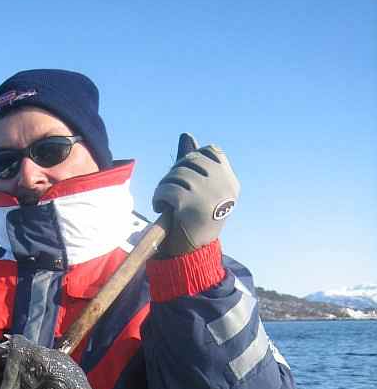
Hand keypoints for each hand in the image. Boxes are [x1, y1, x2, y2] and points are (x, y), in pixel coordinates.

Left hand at [153, 133, 239, 254]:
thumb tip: (186, 135)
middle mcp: (223, 185)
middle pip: (191, 160)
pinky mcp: (190, 202)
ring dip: (165, 186)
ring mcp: (208, 192)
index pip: (211, 151)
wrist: (193, 254)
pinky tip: (160, 207)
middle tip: (170, 191)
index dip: (193, 161)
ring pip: (176, 174)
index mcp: (230, 182)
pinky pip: (166, 188)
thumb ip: (196, 164)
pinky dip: (158, 197)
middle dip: (175, 174)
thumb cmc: (195, 221)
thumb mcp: (202, 192)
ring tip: (165, 200)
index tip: (187, 180)